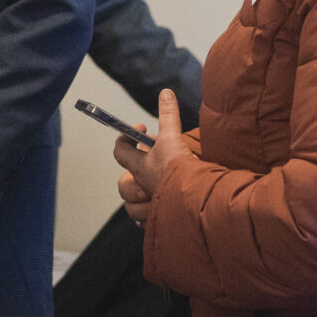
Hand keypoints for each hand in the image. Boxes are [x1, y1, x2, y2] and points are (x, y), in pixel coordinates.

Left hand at [112, 89, 191, 225]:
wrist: (197, 197)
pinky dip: (152, 218)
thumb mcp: (174, 137)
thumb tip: (165, 93)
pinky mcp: (163, 220)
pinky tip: (163, 210)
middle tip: (150, 165)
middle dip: (130, 177)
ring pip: (133, 208)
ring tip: (153, 191)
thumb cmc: (180, 168)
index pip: (120, 151)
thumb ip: (168, 115)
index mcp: (140, 166)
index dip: (124, 138)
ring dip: (139, 201)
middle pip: (123, 186)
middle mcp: (142, 187)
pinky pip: (149, 224)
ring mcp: (151, 205)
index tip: (139, 130)